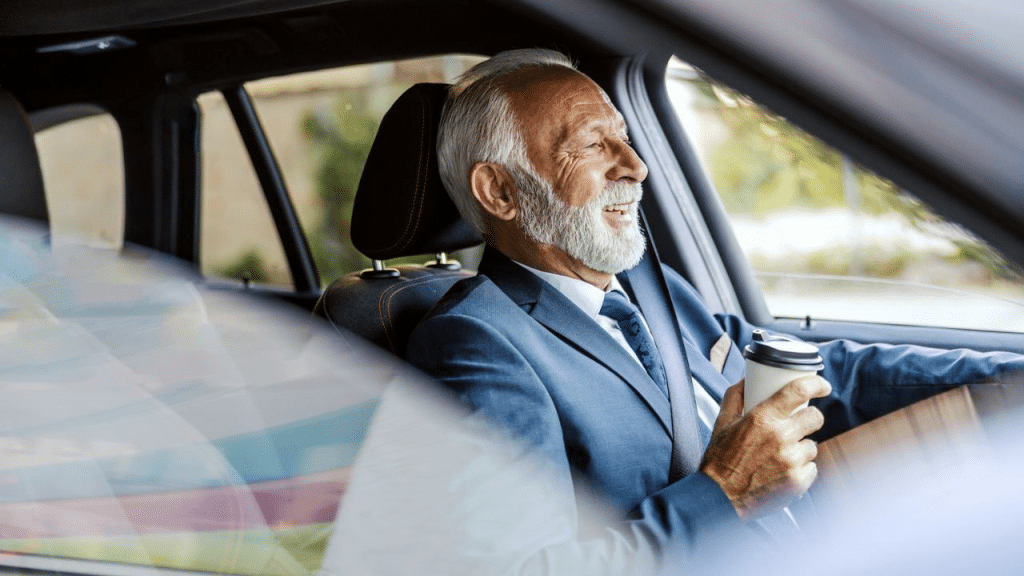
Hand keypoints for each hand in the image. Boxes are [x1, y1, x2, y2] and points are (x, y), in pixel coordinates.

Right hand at [699, 375, 830, 520]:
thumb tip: (747, 379)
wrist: (719, 497)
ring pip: (812, 445)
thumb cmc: (720, 459)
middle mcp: (780, 437)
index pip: (798, 391)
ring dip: (802, 447)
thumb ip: (735, 396)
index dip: (816, 384)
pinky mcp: (798, 482)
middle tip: (799, 424)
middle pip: (815, 417)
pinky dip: (801, 469)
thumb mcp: (722, 422)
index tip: (822, 385)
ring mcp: (791, 461)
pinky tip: (784, 471)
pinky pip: (812, 468)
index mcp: (762, 418)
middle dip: (810, 418)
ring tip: (782, 455)